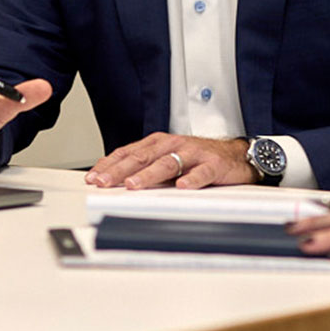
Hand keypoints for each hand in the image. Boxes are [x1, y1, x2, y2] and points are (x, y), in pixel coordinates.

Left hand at [85, 133, 254, 188]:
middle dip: (120, 171)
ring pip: (167, 163)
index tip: (93, 178)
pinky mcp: (213, 164)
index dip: (109, 165)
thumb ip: (145, 167)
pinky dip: (191, 179)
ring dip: (148, 174)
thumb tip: (114, 179)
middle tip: (104, 182)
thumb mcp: (167, 159)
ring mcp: (193, 153)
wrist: (235, 154)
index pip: (128, 153)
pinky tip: (182, 187)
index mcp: (158, 143)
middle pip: (142, 157)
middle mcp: (173, 145)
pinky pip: (201, 172)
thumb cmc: (198, 157)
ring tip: (134, 184)